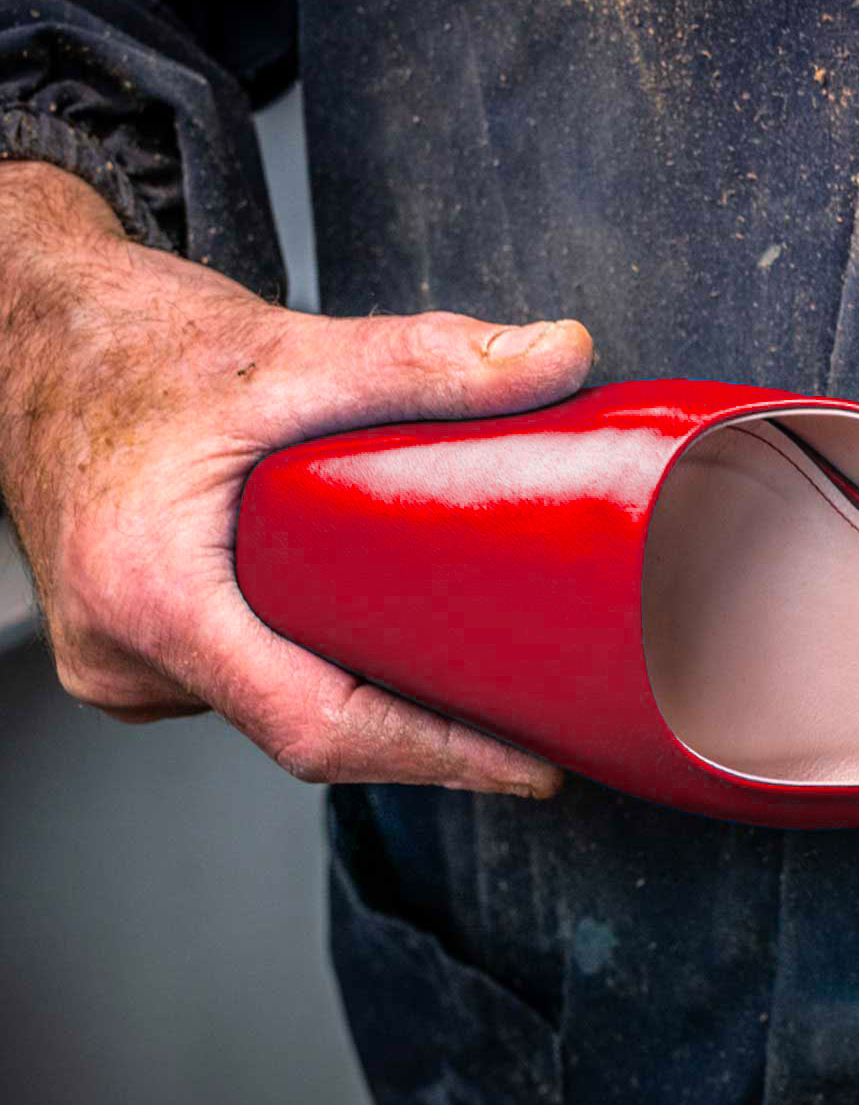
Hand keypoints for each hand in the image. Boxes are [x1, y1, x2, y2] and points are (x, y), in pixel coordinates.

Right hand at [0, 162, 593, 796]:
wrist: (28, 335)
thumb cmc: (128, 348)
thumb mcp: (283, 352)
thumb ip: (422, 358)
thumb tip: (559, 356)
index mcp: (151, 596)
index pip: (318, 725)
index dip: (437, 757)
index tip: (531, 768)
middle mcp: (125, 653)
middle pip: (310, 732)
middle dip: (432, 737)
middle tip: (545, 721)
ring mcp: (124, 663)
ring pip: (279, 711)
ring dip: (380, 704)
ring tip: (492, 688)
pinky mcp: (138, 651)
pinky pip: (251, 687)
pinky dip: (328, 675)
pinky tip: (401, 656)